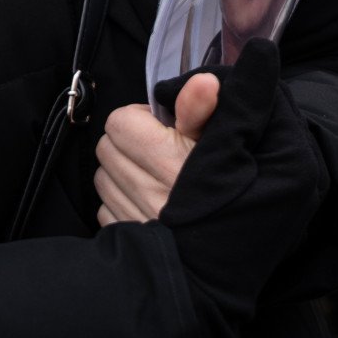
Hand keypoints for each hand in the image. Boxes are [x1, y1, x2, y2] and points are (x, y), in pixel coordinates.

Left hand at [95, 73, 219, 226]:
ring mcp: (135, 219)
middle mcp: (147, 193)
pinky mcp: (128, 240)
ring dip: (121, 172)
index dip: (138, 118)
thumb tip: (204, 82)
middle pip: (106, 147)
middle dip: (127, 143)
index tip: (160, 128)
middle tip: (155, 150)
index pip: (119, 121)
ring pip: (103, 178)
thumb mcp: (221, 143)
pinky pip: (106, 210)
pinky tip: (145, 201)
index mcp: (167, 162)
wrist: (234, 255)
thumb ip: (201, 110)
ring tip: (152, 175)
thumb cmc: (230, 191)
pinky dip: (120, 202)